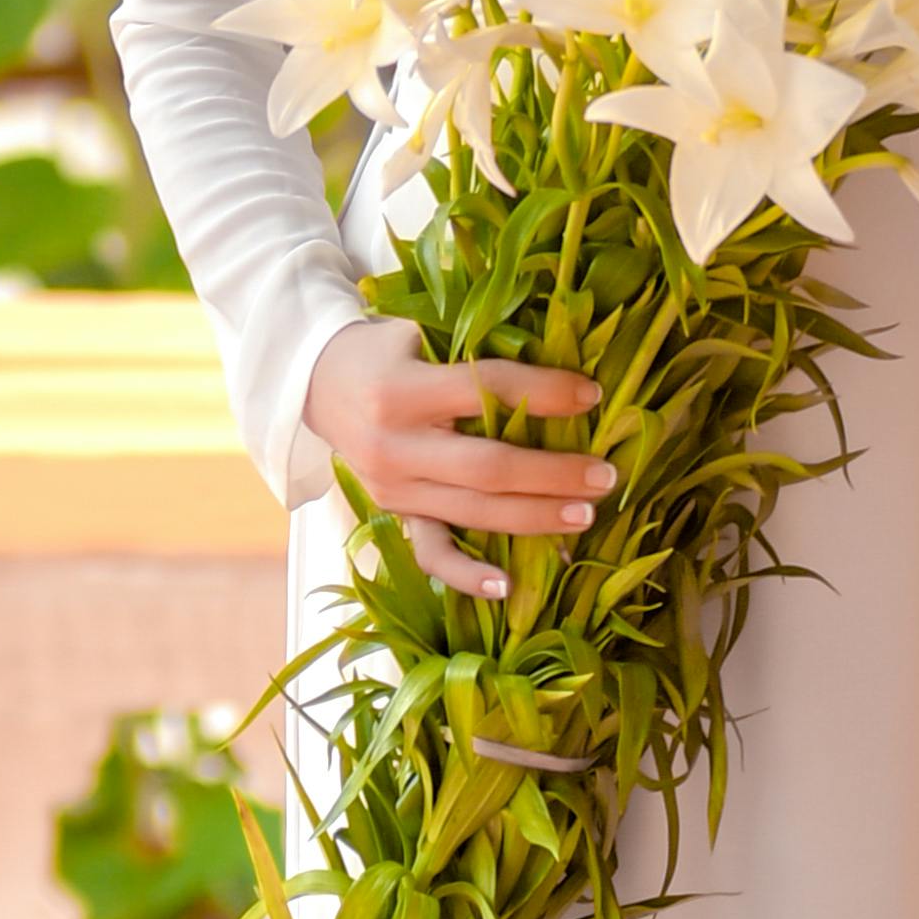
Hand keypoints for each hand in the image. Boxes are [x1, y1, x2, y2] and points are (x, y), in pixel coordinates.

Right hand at [301, 318, 611, 598]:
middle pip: (488, 467)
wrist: (313, 383)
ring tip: (587, 515)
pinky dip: (466, 574)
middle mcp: (394, 445)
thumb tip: (560, 360)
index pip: (486, 389)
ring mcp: (392, 488)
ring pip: (473, 511)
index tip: (592, 395)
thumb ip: (473, 349)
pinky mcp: (392, 513)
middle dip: (553, 474)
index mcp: (402, 390)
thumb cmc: (383, 351)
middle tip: (605, 475)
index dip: (544, 392)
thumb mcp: (418, 332)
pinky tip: (508, 586)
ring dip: (535, 518)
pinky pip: (431, 552)